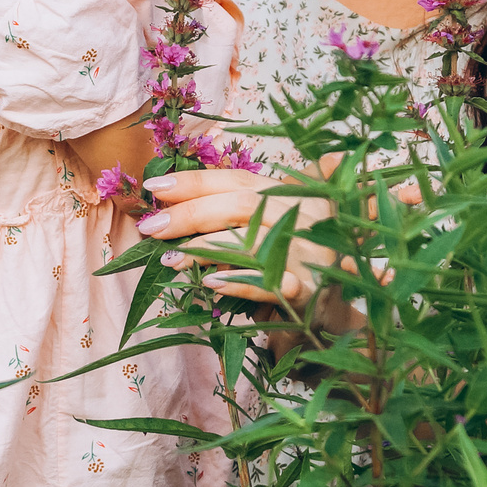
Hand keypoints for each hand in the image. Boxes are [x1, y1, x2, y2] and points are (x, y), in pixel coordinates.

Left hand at [136, 164, 338, 306]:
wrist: (335, 305)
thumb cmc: (292, 260)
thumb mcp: (269, 227)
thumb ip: (233, 210)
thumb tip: (171, 199)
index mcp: (290, 196)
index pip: (237, 181)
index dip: (195, 182)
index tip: (154, 187)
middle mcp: (302, 218)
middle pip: (241, 205)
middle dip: (191, 214)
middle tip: (151, 227)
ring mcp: (308, 254)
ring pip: (252, 241)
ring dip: (205, 248)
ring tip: (169, 259)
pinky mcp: (309, 290)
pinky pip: (270, 283)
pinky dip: (238, 282)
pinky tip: (209, 283)